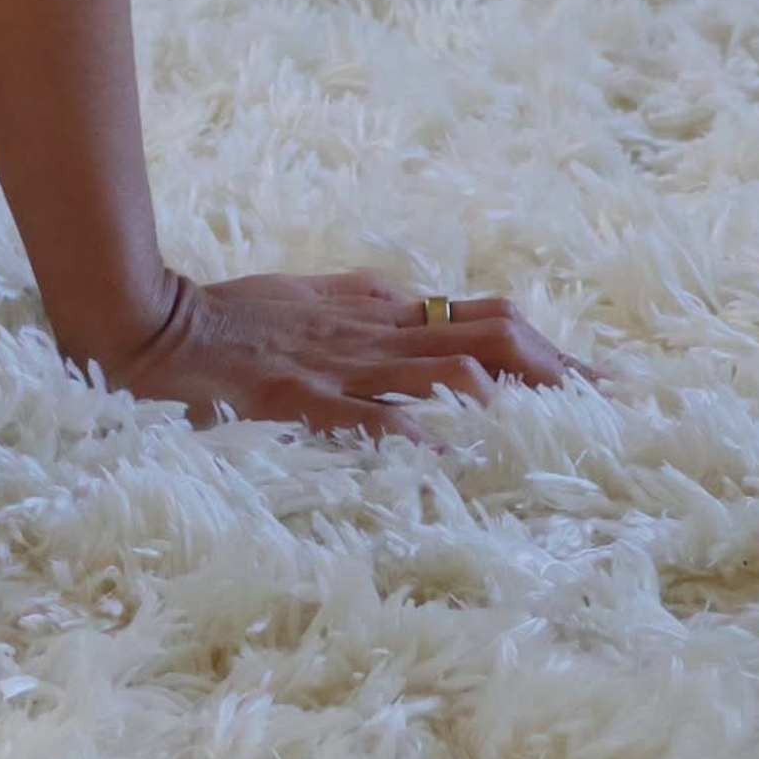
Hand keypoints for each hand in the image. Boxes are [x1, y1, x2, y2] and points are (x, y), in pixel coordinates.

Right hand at [83, 267, 586, 430]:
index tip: (599, 383)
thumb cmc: (224, 322)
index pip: (481, 319)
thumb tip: (419, 304)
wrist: (145, 324)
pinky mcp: (298, 403)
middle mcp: (371, 335)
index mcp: (374, 312)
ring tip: (568, 426)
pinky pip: (367, 417)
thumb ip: (363, 307)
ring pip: (446, 369)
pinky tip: (455, 457)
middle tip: (614, 406)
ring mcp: (337, 369)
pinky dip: (416, 434)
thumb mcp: (307, 302)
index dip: (546, 351)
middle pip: (487, 339)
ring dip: (512, 395)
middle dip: (555, 371)